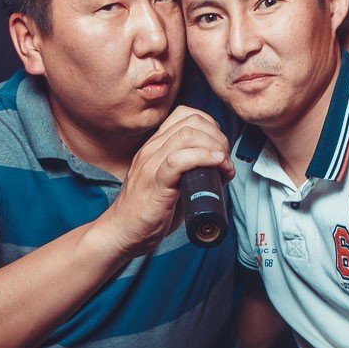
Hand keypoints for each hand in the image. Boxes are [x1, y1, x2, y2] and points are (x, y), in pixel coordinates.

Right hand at [95, 106, 231, 257]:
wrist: (123, 232)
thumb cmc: (148, 211)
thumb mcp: (169, 181)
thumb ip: (186, 168)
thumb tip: (218, 167)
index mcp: (155, 146)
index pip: (186, 115)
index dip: (211, 127)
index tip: (220, 148)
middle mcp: (152, 149)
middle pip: (193, 122)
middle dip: (218, 138)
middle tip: (225, 161)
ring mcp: (151, 164)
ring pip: (188, 135)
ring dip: (216, 148)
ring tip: (224, 167)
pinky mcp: (154, 182)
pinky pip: (179, 160)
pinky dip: (204, 158)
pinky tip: (216, 166)